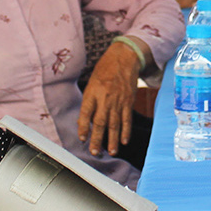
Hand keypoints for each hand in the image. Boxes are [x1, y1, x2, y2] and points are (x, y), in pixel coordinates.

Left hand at [78, 39, 141, 155]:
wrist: (124, 58)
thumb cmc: (105, 70)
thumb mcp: (92, 83)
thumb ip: (89, 101)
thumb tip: (84, 120)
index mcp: (93, 93)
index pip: (86, 114)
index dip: (83, 127)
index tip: (82, 138)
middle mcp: (105, 99)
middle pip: (100, 123)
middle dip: (97, 139)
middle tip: (95, 152)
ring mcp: (118, 101)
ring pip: (115, 124)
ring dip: (113, 140)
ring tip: (111, 152)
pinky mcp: (128, 102)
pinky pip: (127, 119)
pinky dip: (126, 131)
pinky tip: (124, 141)